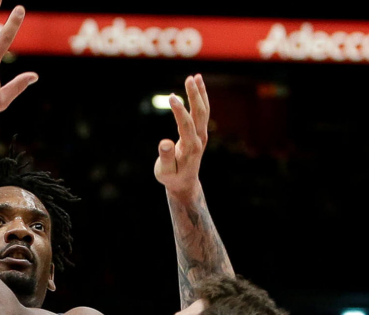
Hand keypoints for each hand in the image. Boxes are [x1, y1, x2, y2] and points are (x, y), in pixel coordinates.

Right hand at [154, 73, 210, 201]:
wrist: (184, 183)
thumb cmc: (171, 177)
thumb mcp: (164, 172)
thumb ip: (166, 158)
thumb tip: (165, 143)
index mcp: (190, 148)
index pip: (186, 125)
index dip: (179, 111)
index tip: (172, 97)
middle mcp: (199, 139)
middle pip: (199, 114)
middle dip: (195, 96)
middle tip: (189, 79)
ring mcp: (202, 135)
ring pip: (204, 111)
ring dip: (200, 93)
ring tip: (195, 77)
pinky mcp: (200, 132)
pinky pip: (202, 112)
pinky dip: (201, 98)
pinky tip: (197, 85)